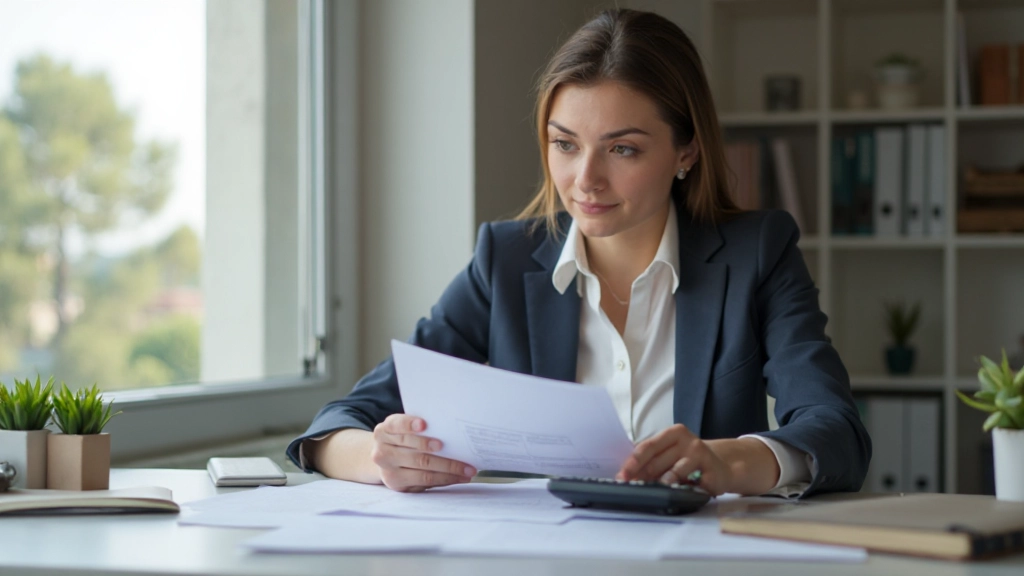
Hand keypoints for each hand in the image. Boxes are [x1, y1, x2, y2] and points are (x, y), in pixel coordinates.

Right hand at [371, 414, 475, 491]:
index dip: (409, 424)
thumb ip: (418, 427)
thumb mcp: (403, 429)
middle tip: (461, 451)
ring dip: (449, 470)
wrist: (384, 457)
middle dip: (440, 454)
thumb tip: (448, 427)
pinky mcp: (396, 484)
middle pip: (415, 453)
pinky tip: (458, 477)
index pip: (396, 425)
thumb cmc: (402, 438)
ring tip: (468, 469)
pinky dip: (445, 479)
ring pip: (423, 470)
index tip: (424, 424)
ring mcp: (388, 470)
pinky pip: (424, 482)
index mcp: (384, 430)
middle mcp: (382, 451)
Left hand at [615, 424, 732, 495]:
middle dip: (642, 477)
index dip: (633, 462)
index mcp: (674, 434)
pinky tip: (676, 496)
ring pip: (674, 472)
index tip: (621, 476)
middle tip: (631, 489)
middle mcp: (688, 441)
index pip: (648, 446)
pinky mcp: (712, 473)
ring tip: (653, 492)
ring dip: (661, 483)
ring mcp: (701, 456)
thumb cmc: (688, 461)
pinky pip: (692, 485)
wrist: (722, 468)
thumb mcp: (671, 455)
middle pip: (657, 460)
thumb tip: (627, 476)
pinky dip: (682, 491)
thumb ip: (653, 461)